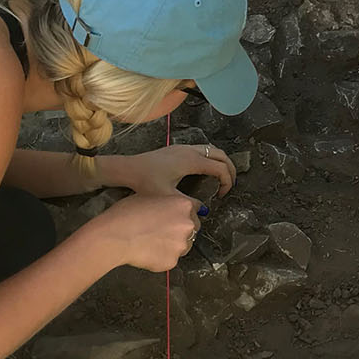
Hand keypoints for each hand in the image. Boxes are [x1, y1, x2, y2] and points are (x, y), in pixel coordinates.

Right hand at [94, 191, 202, 272]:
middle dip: (179, 230)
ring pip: (182, 246)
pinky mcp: (172, 262)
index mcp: (183, 205)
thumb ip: (165, 203)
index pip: (195, 209)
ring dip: (172, 245)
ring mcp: (181, 245)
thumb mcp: (148, 197)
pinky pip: (170, 259)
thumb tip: (165, 208)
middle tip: (160, 231)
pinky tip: (147, 252)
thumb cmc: (126, 214)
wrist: (115, 236)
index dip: (183, 213)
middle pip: (191, 229)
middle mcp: (187, 224)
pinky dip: (161, 258)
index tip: (177, 217)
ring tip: (151, 242)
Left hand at [100, 143, 236, 197]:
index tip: (222, 195)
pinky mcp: (179, 148)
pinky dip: (211, 159)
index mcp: (192, 161)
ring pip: (212, 150)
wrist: (129, 168)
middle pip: (221, 154)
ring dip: (220, 162)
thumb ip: (188, 203)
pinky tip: (204, 172)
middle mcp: (191, 151)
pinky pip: (203, 150)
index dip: (227, 182)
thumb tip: (204, 210)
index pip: (220, 168)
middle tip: (229, 185)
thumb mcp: (168, 196)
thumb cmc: (146, 182)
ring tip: (220, 178)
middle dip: (230, 169)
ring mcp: (185, 147)